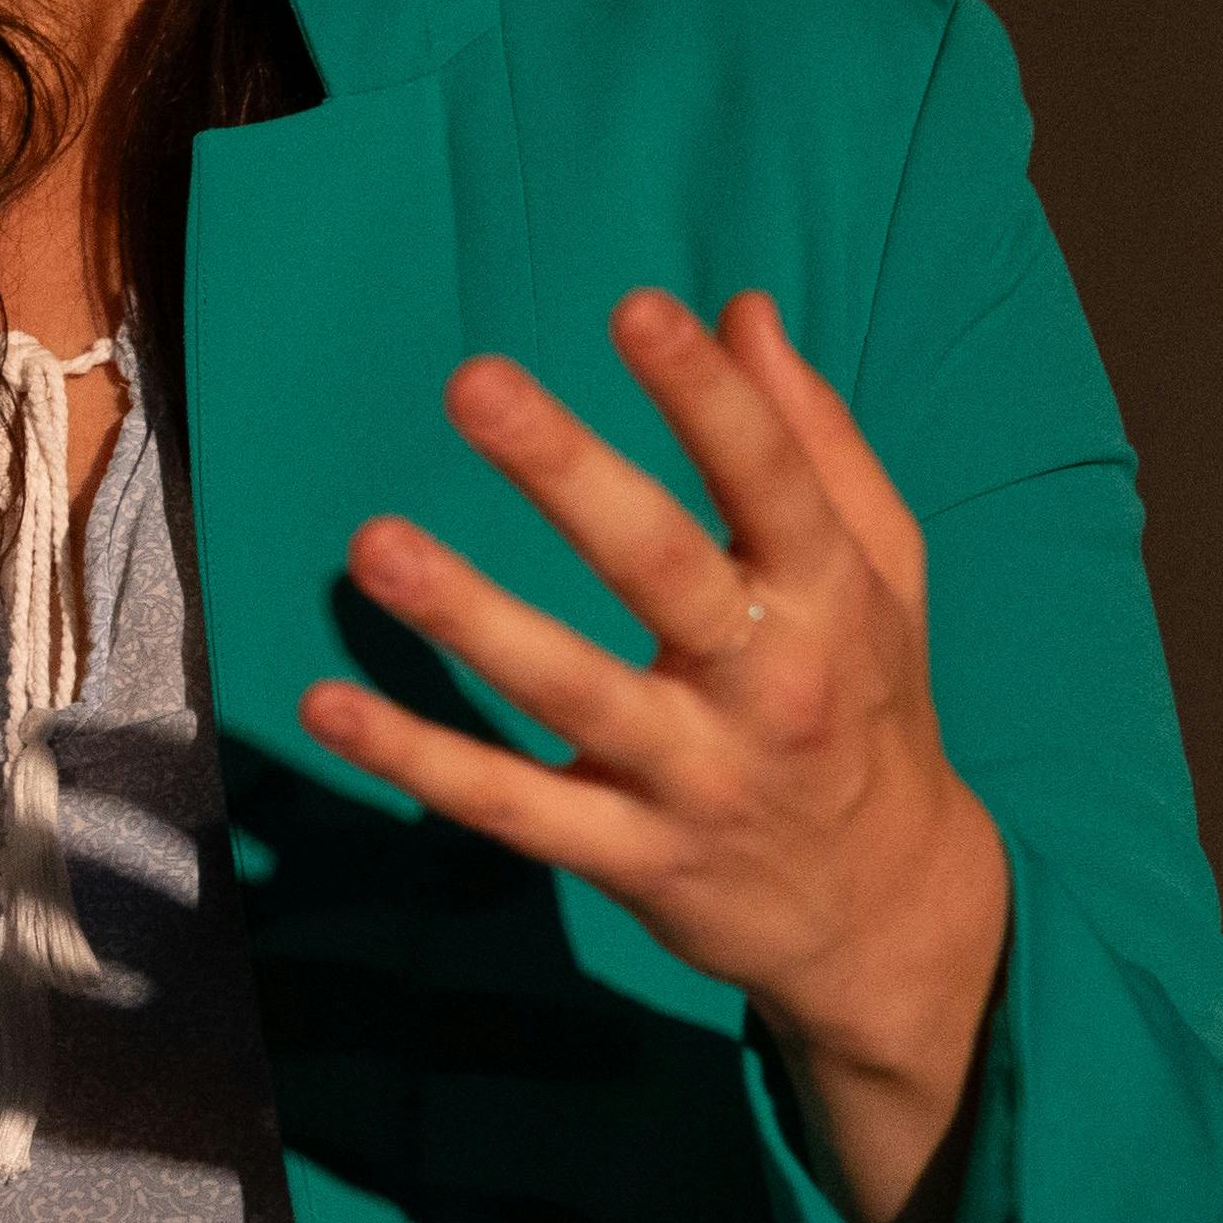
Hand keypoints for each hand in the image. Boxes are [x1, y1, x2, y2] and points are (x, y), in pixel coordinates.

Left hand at [294, 290, 1009, 1222]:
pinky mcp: (630, 856)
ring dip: (469, 617)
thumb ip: (817, 440)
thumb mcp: (880, 573)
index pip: (771, 479)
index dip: (706, 396)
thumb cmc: (869, 706)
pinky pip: (514, 805)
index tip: (637, 307)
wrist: (893, 916)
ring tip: (373, 544)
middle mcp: (764, 682)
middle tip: (475, 382)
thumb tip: (743, 310)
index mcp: (827, 595)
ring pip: (570, 689)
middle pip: (661, 566)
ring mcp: (692, 776)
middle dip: (569, 473)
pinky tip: (328, 706)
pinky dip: (420, 760)